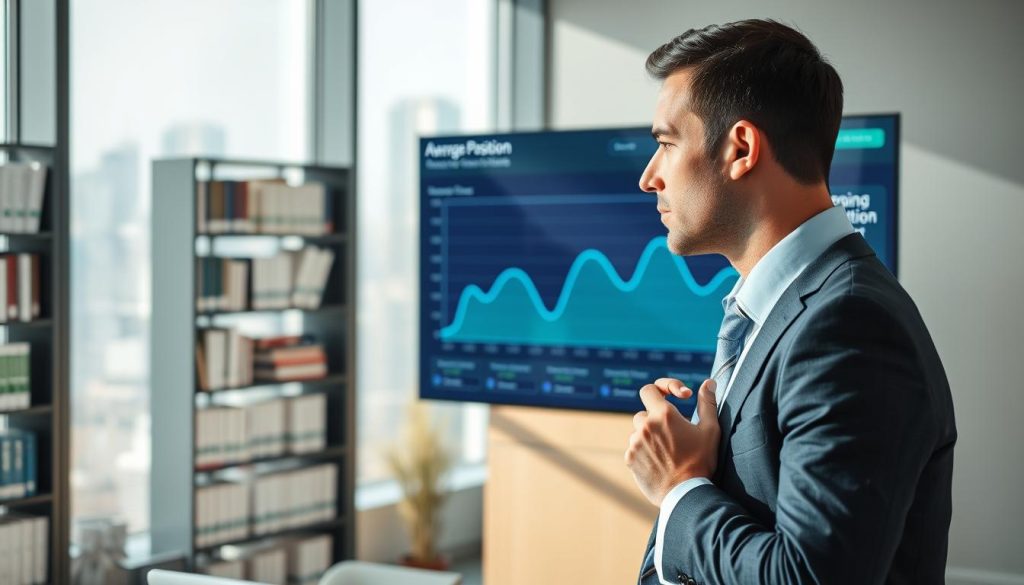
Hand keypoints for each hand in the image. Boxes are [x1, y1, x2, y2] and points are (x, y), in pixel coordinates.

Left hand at [624, 378, 720, 505]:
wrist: (686, 494)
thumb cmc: (700, 462)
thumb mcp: (710, 431)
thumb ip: (707, 403)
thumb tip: (708, 383)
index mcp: (664, 415)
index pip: (649, 389)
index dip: (661, 389)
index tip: (675, 399)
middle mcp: (645, 426)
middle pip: (644, 413)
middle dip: (657, 420)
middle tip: (673, 434)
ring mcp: (634, 443)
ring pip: (638, 432)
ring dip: (649, 436)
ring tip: (667, 452)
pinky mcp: (629, 458)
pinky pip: (633, 448)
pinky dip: (643, 451)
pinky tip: (659, 463)